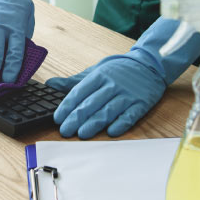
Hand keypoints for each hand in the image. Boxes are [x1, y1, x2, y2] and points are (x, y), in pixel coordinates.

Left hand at [47, 17, 199, 138]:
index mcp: (99, 76)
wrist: (149, 65)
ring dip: (94, 123)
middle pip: (92, 103)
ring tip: (82, 134)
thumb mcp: (95, 71)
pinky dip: (121, 123)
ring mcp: (127, 94)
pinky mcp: (141, 103)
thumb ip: (73, 82)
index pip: (80, 92)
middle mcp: (112, 85)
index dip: (67, 106)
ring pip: (108, 110)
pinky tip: (112, 132)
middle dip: (76, 118)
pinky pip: (130, 115)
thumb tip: (50, 84)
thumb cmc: (118, 71)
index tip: (58, 118)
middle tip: (65, 130)